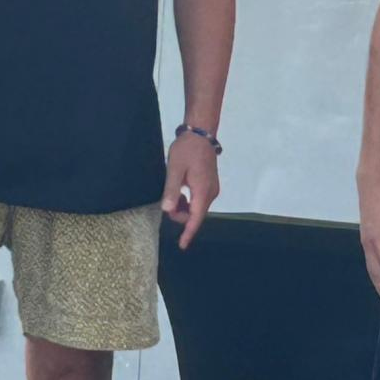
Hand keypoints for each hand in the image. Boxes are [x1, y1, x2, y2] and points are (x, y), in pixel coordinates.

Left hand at [161, 133, 219, 249]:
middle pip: (196, 214)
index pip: (196, 218)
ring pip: (197, 208)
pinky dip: (189, 201)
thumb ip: (171, 190)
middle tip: (167, 203)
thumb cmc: (187, 150)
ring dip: (184, 208)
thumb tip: (167, 210)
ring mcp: (212, 189)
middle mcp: (211, 193)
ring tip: (173, 194)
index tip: (182, 245)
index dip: (188, 232)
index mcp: (203, 191)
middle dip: (181, 215)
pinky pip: (199, 200)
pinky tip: (180, 191)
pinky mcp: (210, 184)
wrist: (201, 134)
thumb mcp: (174, 169)